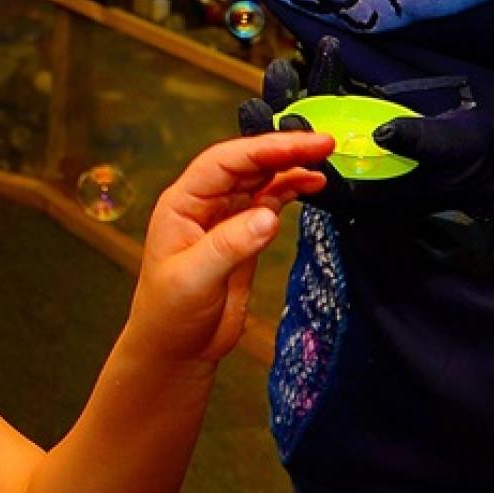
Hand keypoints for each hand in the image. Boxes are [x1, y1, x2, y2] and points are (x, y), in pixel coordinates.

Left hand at [125, 130, 333, 364]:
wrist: (177, 349)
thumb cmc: (169, 314)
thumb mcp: (193, 279)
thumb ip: (230, 246)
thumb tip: (269, 215)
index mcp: (183, 203)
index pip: (224, 162)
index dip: (263, 148)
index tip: (299, 144)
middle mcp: (204, 203)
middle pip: (247, 163)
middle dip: (284, 150)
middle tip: (323, 143)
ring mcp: (226, 217)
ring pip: (261, 179)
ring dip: (291, 167)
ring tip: (324, 159)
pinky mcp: (244, 235)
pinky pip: (270, 201)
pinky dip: (292, 190)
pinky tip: (312, 184)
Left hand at [238, 39, 493, 221]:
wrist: (488, 156)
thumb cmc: (471, 160)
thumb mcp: (450, 151)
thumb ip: (418, 142)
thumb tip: (384, 132)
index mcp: (365, 194)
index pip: (317, 180)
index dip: (292, 157)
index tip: (276, 125)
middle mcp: (351, 175)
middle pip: (300, 157)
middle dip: (276, 129)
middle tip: (256, 100)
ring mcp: (353, 151)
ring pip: (312, 128)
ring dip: (293, 100)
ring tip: (278, 69)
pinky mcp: (360, 128)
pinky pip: (335, 106)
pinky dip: (326, 82)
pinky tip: (325, 51)